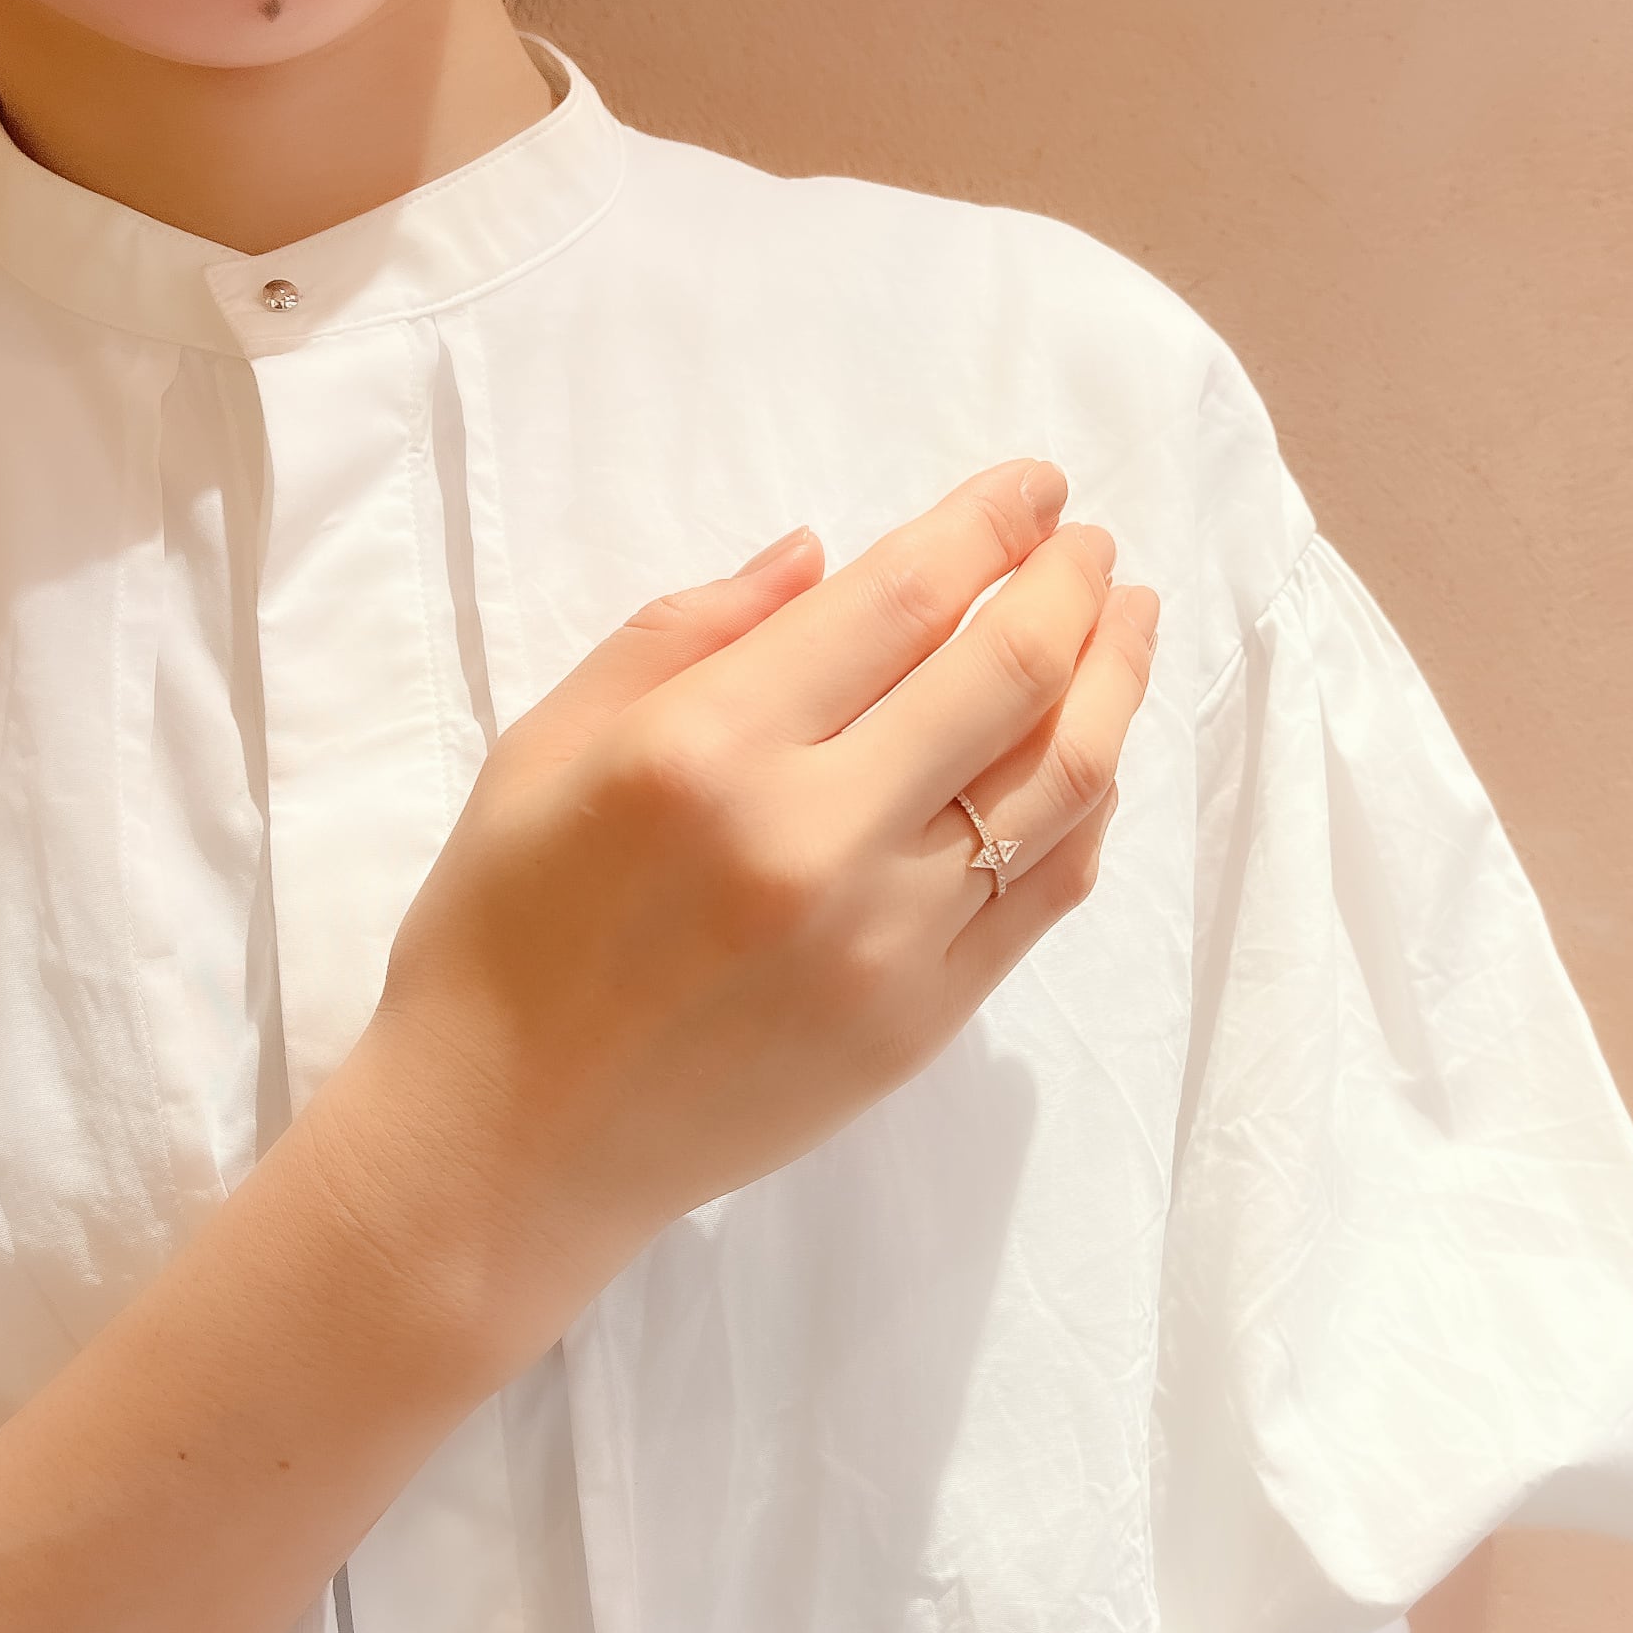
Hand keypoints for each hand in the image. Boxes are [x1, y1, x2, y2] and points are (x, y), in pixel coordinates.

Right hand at [340, 458, 1157, 1374]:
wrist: (509, 1144)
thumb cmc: (502, 930)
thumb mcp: (549, 743)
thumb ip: (691, 631)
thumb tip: (829, 555)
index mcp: (710, 748)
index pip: (903, 598)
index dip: (992, 524)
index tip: (1037, 488)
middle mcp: (819, 837)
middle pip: (1009, 675)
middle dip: (1074, 584)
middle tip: (1092, 547)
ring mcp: (890, 941)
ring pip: (1061, 784)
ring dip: (1115, 683)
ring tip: (1130, 623)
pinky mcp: (925, 1022)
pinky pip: (1047, 892)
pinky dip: (1087, 807)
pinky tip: (1094, 753)